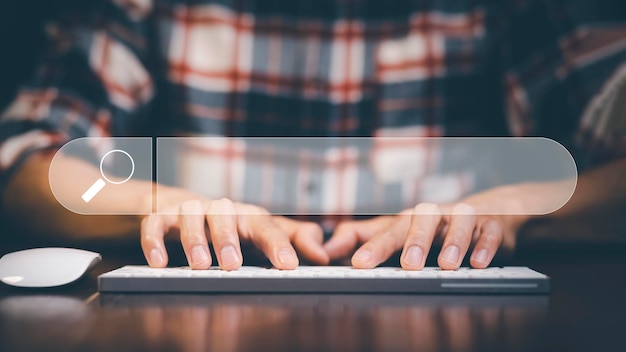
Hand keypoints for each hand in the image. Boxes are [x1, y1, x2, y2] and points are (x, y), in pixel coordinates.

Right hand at [140, 187, 328, 269]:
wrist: (186, 205)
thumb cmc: (233, 225)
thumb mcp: (264, 232)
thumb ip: (295, 240)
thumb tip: (323, 255)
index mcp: (249, 215)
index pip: (267, 226)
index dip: (279, 245)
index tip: (289, 266)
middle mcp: (220, 209)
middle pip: (225, 217)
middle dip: (228, 240)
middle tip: (233, 265)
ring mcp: (190, 210)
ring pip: (191, 218)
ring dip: (194, 239)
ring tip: (199, 264)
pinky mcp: (162, 215)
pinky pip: (155, 224)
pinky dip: (155, 242)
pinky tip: (159, 263)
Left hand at [323, 187, 529, 269]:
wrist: (489, 212)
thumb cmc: (435, 227)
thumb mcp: (399, 231)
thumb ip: (365, 238)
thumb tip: (330, 249)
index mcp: (409, 219)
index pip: (388, 231)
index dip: (374, 247)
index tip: (359, 265)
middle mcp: (434, 215)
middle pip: (421, 220)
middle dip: (414, 241)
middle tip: (408, 265)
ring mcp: (463, 217)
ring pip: (458, 221)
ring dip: (453, 241)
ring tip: (446, 264)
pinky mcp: (491, 223)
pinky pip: (489, 231)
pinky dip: (484, 245)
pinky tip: (477, 263)